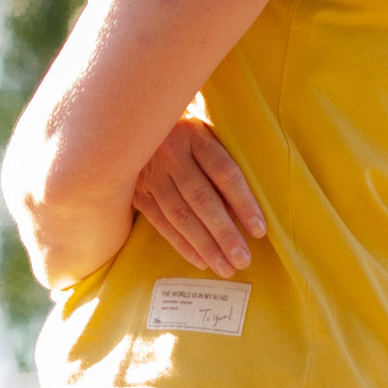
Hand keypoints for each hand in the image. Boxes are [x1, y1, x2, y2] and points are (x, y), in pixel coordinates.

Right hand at [132, 120, 267, 275]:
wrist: (128, 120)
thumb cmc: (179, 125)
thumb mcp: (202, 125)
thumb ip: (219, 155)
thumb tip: (242, 204)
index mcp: (193, 135)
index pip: (224, 172)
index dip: (243, 202)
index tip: (259, 229)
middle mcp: (170, 155)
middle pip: (202, 199)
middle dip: (224, 233)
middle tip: (243, 259)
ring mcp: (151, 174)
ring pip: (181, 216)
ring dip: (205, 245)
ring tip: (226, 267)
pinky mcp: (137, 192)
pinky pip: (161, 223)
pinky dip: (182, 244)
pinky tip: (201, 260)